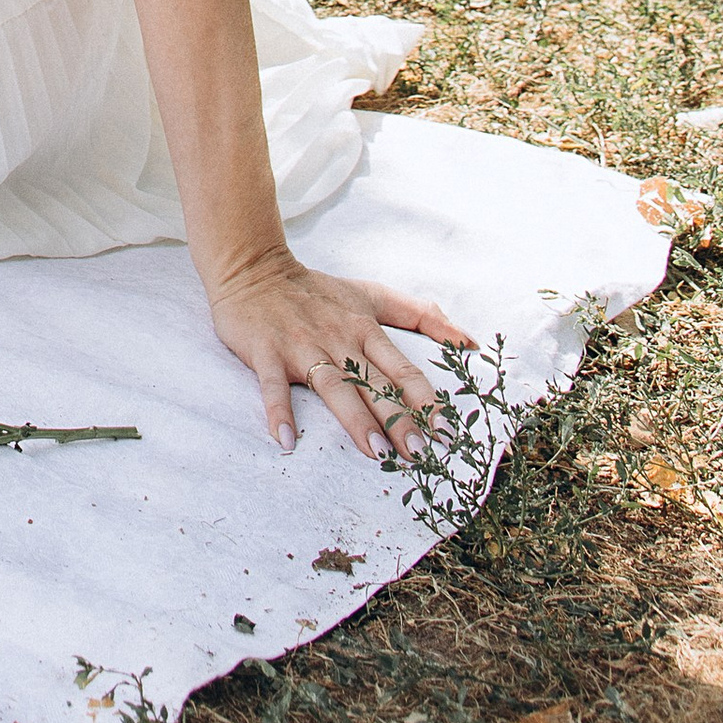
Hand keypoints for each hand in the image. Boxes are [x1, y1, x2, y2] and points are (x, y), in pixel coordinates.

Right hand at [204, 250, 473, 457]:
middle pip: (373, 383)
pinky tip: (286, 440)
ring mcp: (302, 346)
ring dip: (354, 419)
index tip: (447, 434)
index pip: (402, 370)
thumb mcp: (372, 294)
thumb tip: (469, 341)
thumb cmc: (318, 290)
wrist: (253, 267)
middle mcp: (338, 340)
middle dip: (397, 419)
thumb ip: (420, 314)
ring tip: (374, 452)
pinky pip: (273, 386)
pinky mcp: (267, 352)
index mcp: (364, 329)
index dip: (426, 401)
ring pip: (333, 386)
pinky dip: (279, 412)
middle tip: (418, 455)